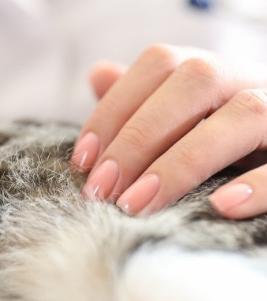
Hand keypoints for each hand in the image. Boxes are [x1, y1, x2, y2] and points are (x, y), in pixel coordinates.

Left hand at [72, 44, 266, 218]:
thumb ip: (143, 105)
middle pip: (197, 81)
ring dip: (183, 162)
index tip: (82, 161)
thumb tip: (99, 74)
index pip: (161, 63)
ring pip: (246, 114)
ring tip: (137, 204)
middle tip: (102, 190)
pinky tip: (220, 206)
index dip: (114, 108)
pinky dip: (258, 185)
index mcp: (214, 73)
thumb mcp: (183, 125)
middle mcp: (251, 83)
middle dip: (139, 136)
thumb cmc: (223, 150)